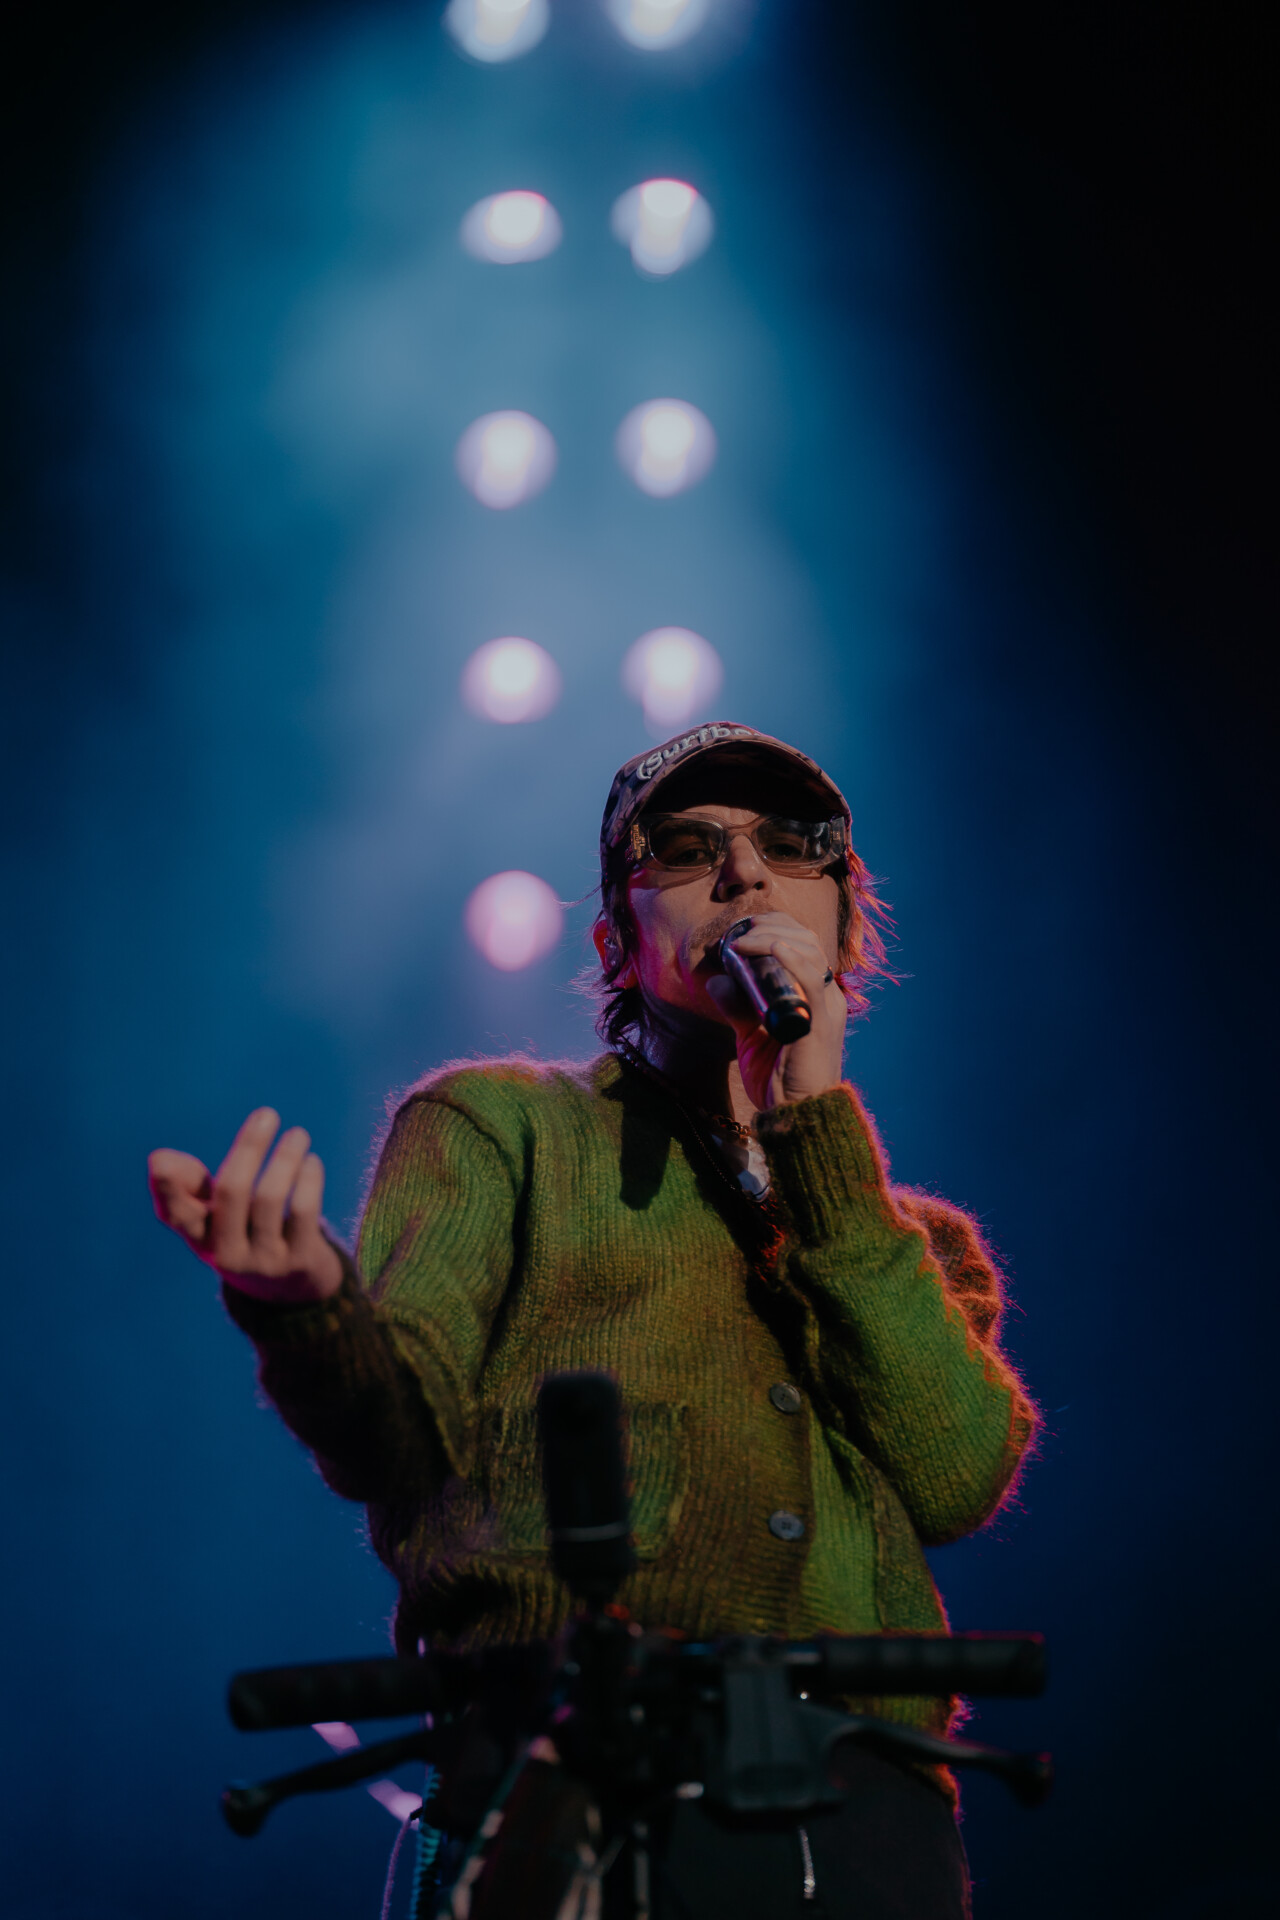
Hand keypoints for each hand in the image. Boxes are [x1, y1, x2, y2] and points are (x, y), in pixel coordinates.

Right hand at [148, 1108, 344, 1302]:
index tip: (159, 1162)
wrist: (289, 1292)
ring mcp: (264, 1260)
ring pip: (271, 1197)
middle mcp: (227, 1253)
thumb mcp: (212, 1215)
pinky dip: (308, 1180)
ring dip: (286, 1158)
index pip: (176, 1214)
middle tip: (268, 1114)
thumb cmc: (243, 1234)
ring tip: (298, 1135)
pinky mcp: (300, 1261)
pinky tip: (311, 1162)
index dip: (165, 1190)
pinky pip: (304, 1211)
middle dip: (249, 1147)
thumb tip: (158, 1159)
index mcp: (199, 1238)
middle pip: (232, 1191)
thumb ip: (188, 1184)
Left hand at [705, 912, 847, 1111]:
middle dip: (772, 925)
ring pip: (809, 952)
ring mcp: (826, 1007)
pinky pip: (812, 981)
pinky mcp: (821, 1022)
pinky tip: (772, 948)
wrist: (795, 1117)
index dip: (774, 927)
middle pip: (807, 940)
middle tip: (740, 930)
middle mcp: (826, 995)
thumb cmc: (779, 1080)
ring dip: (772, 937)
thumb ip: (737, 1007)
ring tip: (744, 939)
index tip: (741, 929)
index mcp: (815, 995)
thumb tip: (716, 980)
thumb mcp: (751, 1035)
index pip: (803, 944)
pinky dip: (792, 959)